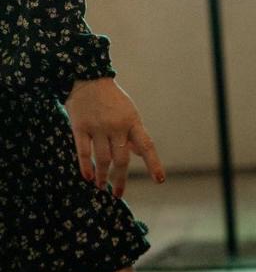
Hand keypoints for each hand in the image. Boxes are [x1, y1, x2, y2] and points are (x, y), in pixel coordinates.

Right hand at [65, 78, 164, 197]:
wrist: (87, 78)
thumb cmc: (112, 100)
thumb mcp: (129, 113)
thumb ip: (134, 134)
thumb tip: (140, 154)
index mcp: (133, 122)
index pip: (147, 146)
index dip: (154, 164)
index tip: (159, 180)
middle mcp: (117, 126)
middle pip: (122, 159)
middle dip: (120, 179)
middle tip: (118, 193)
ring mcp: (98, 126)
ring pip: (102, 158)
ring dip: (103, 176)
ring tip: (101, 187)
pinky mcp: (79, 126)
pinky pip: (83, 151)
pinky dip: (86, 166)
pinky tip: (88, 177)